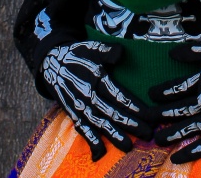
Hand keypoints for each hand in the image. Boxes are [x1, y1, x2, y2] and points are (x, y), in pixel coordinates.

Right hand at [42, 41, 151, 159]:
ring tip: (128, 146)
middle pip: (112, 112)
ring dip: (114, 135)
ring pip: (99, 124)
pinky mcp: (73, 114)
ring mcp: (80, 106)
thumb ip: (107, 51)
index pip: (118, 95)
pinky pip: (82, 129)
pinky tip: (99, 153)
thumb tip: (120, 53)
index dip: (134, 106)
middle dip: (131, 124)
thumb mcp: (92, 47)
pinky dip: (90, 141)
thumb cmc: (78, 55)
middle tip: (148, 133)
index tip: (148, 115)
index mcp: (96, 78)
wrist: (52, 64)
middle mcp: (88, 95)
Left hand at [150, 40, 200, 162]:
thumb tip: (172, 53)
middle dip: (161, 114)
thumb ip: (195, 51)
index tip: (150, 95)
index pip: (177, 87)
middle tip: (146, 120)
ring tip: (157, 139)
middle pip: (180, 109)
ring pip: (191, 128)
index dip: (162, 91)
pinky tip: (179, 157)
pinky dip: (194, 151)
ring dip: (173, 134)